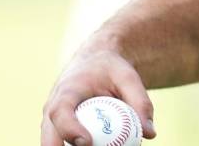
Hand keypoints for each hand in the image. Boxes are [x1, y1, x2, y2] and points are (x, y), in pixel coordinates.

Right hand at [40, 48, 157, 145]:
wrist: (94, 60)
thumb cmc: (111, 68)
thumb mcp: (128, 77)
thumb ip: (140, 102)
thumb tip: (149, 133)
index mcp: (67, 91)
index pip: (60, 112)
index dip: (69, 129)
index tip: (87, 142)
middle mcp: (53, 108)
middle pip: (48, 137)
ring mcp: (52, 122)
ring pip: (53, 143)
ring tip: (98, 144)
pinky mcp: (58, 130)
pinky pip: (65, 144)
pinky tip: (101, 145)